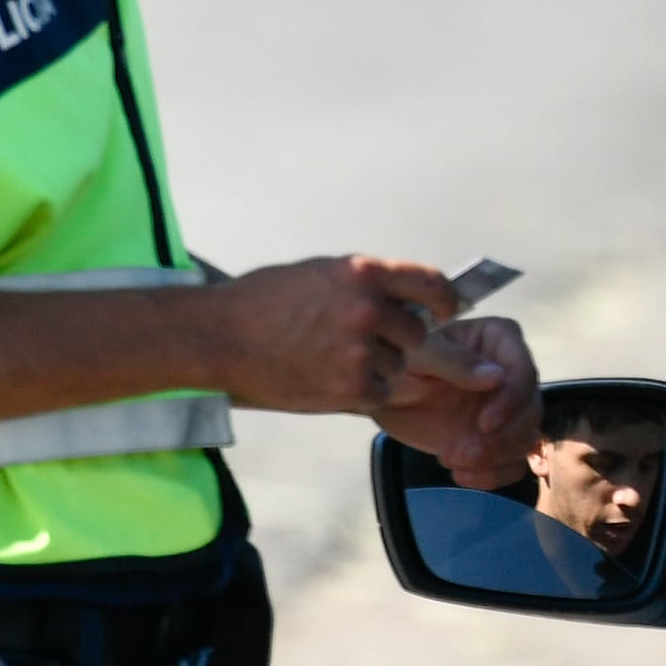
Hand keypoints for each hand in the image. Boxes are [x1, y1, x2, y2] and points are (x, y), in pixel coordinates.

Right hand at [200, 255, 459, 414]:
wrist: (220, 337)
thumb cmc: (263, 302)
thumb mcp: (320, 274)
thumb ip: (367, 285)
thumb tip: (408, 298)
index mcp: (363, 273)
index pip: (432, 284)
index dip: (445, 301)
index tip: (445, 311)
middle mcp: (368, 309)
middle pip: (416, 331)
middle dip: (397, 339)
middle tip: (359, 343)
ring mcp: (361, 351)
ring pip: (397, 365)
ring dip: (377, 366)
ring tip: (331, 358)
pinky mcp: (352, 388)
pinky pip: (380, 393)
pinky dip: (362, 391)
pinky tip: (328, 378)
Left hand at [376, 313, 538, 491]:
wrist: (386, 396)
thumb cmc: (399, 363)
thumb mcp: (417, 356)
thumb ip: (453, 361)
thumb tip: (496, 377)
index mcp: (497, 339)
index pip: (522, 369)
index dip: (512, 400)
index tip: (485, 424)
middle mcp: (511, 371)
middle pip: (530, 409)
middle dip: (501, 440)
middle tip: (459, 454)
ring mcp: (508, 407)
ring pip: (526, 438)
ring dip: (495, 459)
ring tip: (451, 461)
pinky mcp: (500, 438)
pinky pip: (514, 462)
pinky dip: (493, 476)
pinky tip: (461, 475)